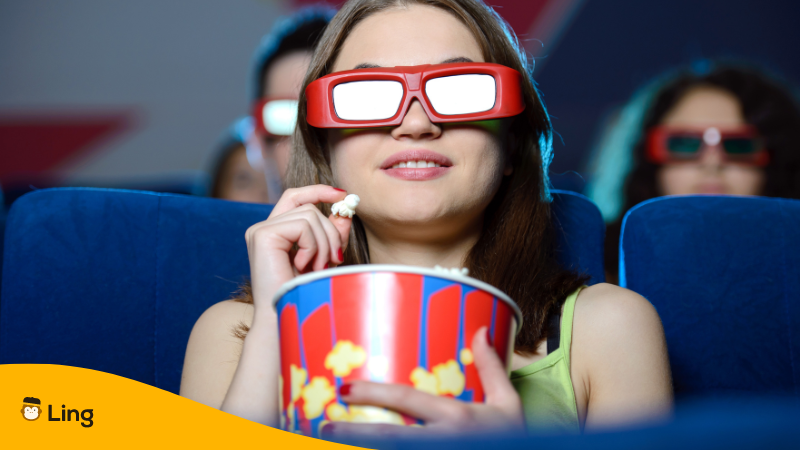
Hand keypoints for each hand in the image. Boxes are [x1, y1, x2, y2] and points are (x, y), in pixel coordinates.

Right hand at [244, 185, 350, 313]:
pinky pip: (303, 226)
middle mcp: (264, 228)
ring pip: (310, 215)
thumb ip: (332, 235)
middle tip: (334, 260)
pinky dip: (313, 247)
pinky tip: (303, 267)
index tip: (342, 194)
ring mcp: (260, 230)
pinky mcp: (262, 235)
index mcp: (276, 232)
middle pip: (309, 208)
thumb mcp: (324, 259)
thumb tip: (345, 211)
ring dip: (324, 244)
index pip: (296, 196)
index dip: (319, 191)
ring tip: (318, 268)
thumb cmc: (304, 294)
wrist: (284, 320)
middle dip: (331, 232)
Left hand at [322, 327, 525, 437]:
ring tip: (329, 443)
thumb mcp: (509, 404)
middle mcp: (444, 443)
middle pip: (389, 438)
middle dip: (353, 433)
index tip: (345, 387)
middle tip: (325, 425)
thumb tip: (479, 330)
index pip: (408, 401)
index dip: (374, 393)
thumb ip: (491, 368)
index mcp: (457, 419)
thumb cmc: (516, 440)